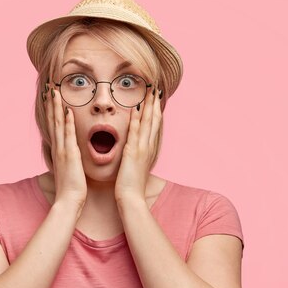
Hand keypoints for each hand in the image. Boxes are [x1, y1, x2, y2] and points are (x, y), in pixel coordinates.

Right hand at [44, 82, 86, 210]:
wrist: (68, 201)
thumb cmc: (71, 189)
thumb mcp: (70, 171)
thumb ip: (70, 161)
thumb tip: (71, 157)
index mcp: (60, 151)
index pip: (55, 127)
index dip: (53, 112)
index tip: (52, 99)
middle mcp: (59, 148)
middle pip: (53, 121)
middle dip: (51, 104)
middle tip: (49, 88)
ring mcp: (63, 151)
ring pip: (58, 124)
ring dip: (56, 108)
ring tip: (54, 92)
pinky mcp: (70, 155)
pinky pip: (68, 135)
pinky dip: (67, 122)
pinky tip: (68, 110)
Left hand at [115, 85, 161, 204]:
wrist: (131, 198)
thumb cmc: (130, 186)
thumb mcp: (135, 167)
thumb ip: (136, 156)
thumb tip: (134, 151)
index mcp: (148, 149)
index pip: (153, 126)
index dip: (155, 111)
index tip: (155, 98)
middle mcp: (147, 147)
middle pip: (154, 120)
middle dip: (155, 104)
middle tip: (156, 88)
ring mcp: (141, 149)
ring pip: (147, 123)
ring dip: (148, 106)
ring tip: (149, 92)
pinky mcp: (132, 152)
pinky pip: (135, 132)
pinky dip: (136, 119)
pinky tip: (136, 108)